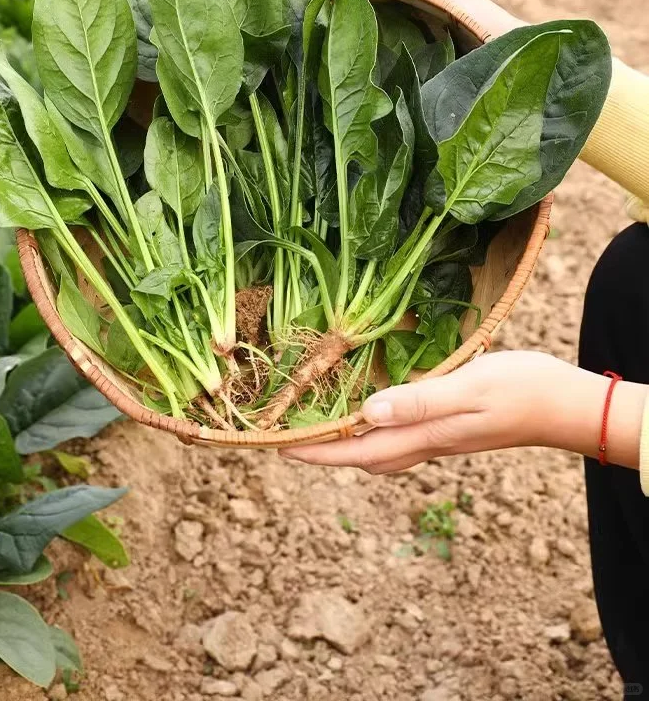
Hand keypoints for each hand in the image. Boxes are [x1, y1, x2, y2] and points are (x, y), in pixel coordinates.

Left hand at [279, 351, 645, 472]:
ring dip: (347, 442)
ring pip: (381, 448)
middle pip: (363, 455)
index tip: (277, 447)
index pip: (357, 450)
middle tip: (287, 437)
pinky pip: (401, 434)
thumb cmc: (522, 391)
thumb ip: (420, 402)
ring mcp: (441, 437)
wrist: (566, 404)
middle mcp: (427, 441)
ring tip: (319, 425)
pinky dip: (375, 427)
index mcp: (425, 434)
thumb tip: (365, 416)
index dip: (315, 450)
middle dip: (323, 451)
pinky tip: (373, 409)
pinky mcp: (452, 425)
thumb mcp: (470, 388)